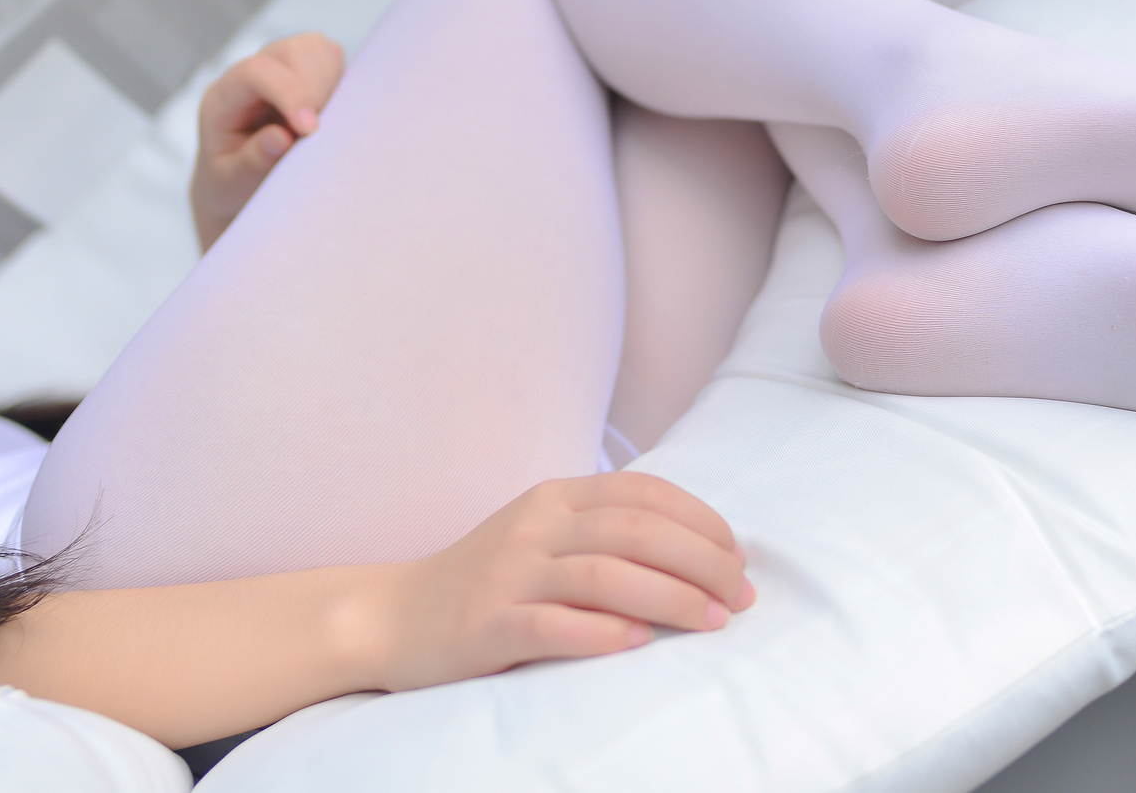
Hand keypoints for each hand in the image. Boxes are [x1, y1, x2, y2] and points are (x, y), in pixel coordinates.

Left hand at [190, 32, 343, 250]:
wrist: (235, 182)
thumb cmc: (230, 182)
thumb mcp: (231, 183)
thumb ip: (251, 161)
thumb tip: (281, 137)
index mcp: (223, 97)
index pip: (256, 73)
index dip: (290, 94)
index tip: (311, 130)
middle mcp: (250, 74)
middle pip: (291, 52)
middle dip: (315, 90)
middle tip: (319, 132)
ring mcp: (278, 68)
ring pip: (314, 48)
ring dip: (329, 83)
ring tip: (324, 122)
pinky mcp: (304, 71)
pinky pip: (330, 56)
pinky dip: (339, 80)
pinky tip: (330, 112)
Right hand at [360, 473, 756, 692]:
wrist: (395, 617)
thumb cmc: (490, 580)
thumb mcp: (546, 536)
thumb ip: (607, 534)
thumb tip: (701, 555)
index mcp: (556, 497)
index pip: (644, 493)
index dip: (702, 522)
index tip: (739, 557)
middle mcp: (535, 526)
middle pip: (635, 530)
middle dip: (702, 561)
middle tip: (741, 597)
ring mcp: (509, 573)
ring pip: (604, 575)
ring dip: (670, 597)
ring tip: (712, 621)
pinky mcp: (488, 624)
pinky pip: (552, 625)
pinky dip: (601, 632)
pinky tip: (639, 642)